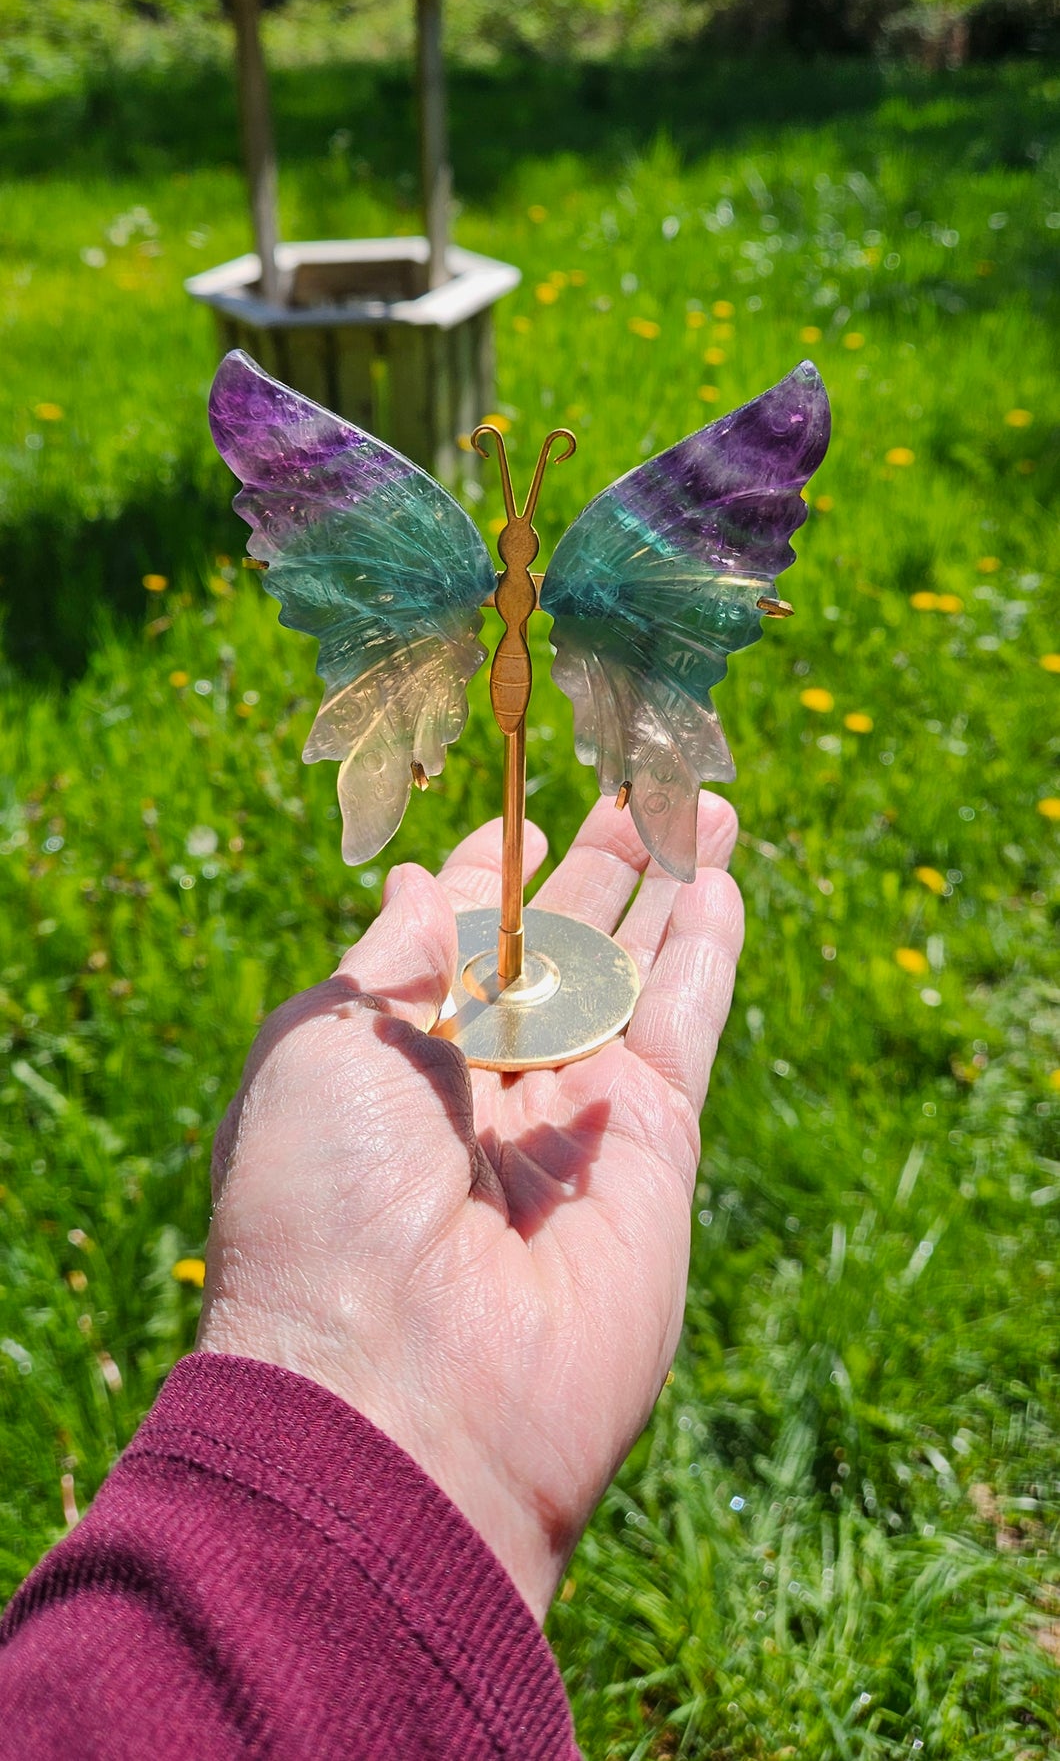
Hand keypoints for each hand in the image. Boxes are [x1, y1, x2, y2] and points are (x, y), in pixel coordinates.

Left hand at [198, 794, 742, 1620]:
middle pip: (556, 952)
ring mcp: (574, 1123)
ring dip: (667, 889)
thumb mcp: (324, 1046)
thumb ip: (394, 958)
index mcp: (390, 1067)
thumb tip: (428, 880)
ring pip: (631, 977)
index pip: (454, 947)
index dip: (489, 874)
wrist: (400, 1391)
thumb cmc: (325, 1207)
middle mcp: (483, 1091)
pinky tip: (721, 882)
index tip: (519, 813)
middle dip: (598, 868)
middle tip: (640, 782)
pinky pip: (684, 1029)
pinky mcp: (656, 1155)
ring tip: (702, 804)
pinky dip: (706, 953)